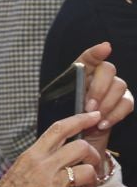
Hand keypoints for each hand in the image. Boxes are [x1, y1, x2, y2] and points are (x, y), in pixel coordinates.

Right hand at [0, 109, 108, 186]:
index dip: (80, 119)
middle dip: (93, 155)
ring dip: (91, 181)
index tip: (95, 114)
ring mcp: (49, 185)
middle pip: (81, 147)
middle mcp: (42, 166)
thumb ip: (41, 158)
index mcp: (32, 155)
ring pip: (87, 172)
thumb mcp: (20, 168)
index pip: (59, 129)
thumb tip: (63, 153)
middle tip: (91, 164)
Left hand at [75, 41, 131, 166]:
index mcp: (80, 74)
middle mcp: (99, 77)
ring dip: (106, 104)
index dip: (97, 52)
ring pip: (119, 86)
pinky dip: (115, 115)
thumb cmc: (65, 119)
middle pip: (108, 70)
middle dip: (99, 88)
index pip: (89, 58)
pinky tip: (102, 124)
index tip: (106, 48)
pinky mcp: (123, 103)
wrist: (77, 139)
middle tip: (88, 107)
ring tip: (94, 119)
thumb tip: (78, 92)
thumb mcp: (60, 106)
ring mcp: (113, 89)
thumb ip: (69, 95)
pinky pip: (126, 103)